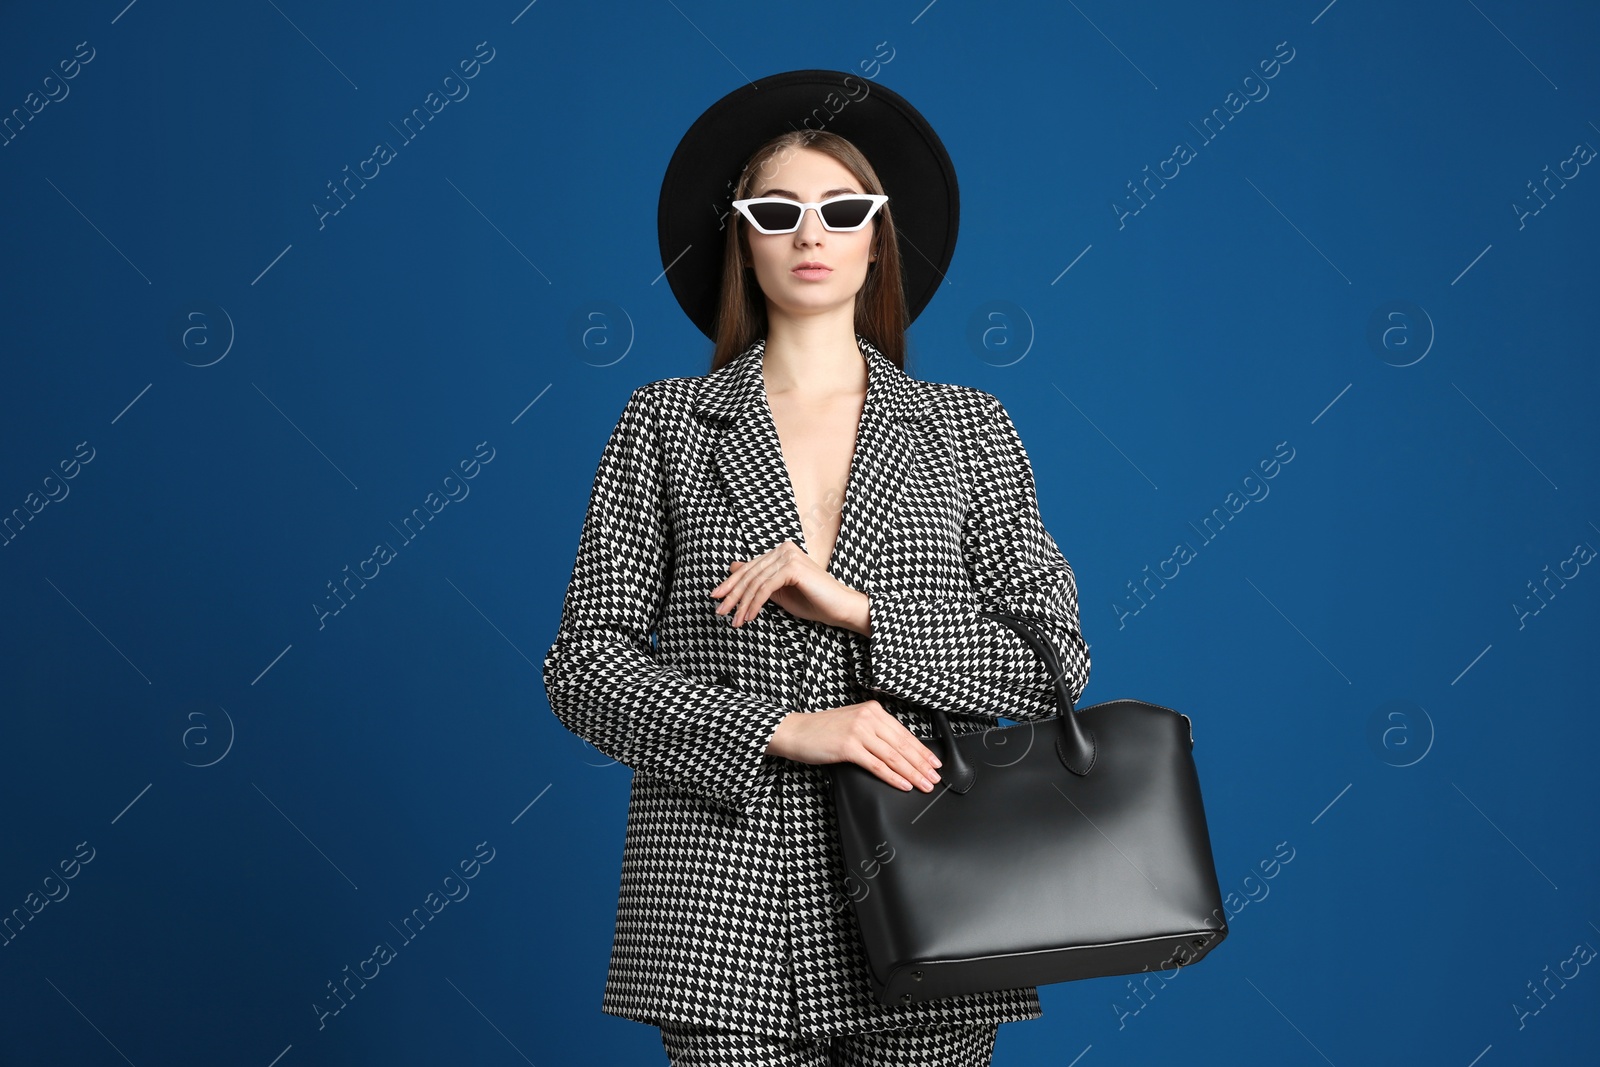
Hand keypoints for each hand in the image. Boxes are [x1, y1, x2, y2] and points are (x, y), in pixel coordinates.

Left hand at [710, 540, 868, 632]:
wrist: (839, 608)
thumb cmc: (812, 601)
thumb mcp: (778, 592)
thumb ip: (758, 581)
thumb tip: (732, 568)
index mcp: (780, 552)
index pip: (749, 568)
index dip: (731, 584)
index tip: (717, 598)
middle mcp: (784, 549)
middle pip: (750, 574)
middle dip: (732, 595)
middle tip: (720, 612)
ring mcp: (789, 556)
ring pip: (755, 582)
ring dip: (742, 604)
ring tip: (735, 620)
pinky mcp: (793, 568)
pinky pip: (766, 588)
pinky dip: (755, 604)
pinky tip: (749, 616)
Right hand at [765, 700, 943, 792]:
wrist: (795, 731)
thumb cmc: (822, 730)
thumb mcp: (853, 723)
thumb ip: (875, 731)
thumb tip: (900, 751)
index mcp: (872, 710)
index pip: (904, 733)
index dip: (922, 750)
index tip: (934, 763)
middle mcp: (868, 717)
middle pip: (902, 745)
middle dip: (921, 764)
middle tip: (934, 778)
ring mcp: (858, 731)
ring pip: (893, 756)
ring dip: (912, 773)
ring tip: (924, 784)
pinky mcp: (848, 747)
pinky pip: (877, 765)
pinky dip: (893, 777)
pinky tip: (903, 785)